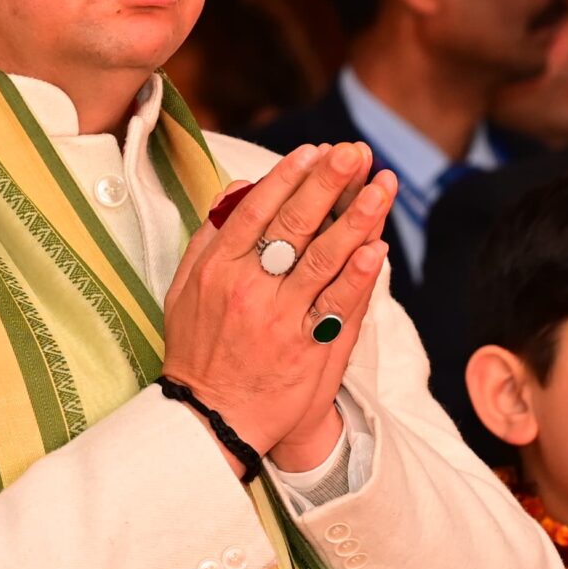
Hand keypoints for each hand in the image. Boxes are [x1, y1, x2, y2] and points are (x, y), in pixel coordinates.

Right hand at [161, 143, 395, 467]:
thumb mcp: (185, 290)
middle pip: (295, 224)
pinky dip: (359, 276)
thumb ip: (209, 237)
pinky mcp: (307, 349)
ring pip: (323, 258)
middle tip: (354, 152)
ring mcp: (281, 319)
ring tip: (382, 186)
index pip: (257, 211)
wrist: (212, 418)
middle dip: (328, 182)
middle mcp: (249, 289)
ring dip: (356, 218)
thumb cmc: (199, 350)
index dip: (288, 177)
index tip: (314, 151)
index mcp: (218, 270)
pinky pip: (339, 306)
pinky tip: (378, 248)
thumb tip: (237, 190)